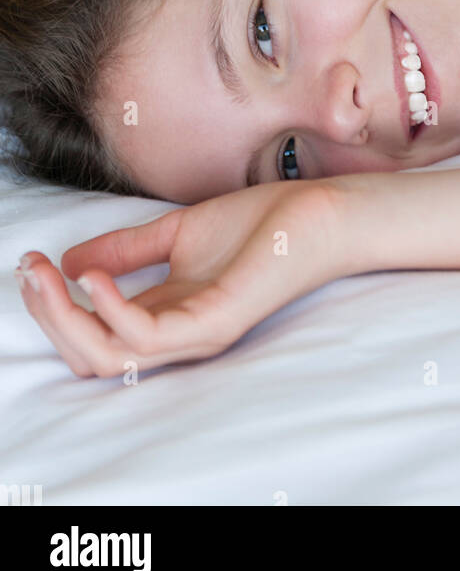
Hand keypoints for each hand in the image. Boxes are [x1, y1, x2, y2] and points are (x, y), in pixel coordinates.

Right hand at [14, 180, 345, 376]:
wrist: (318, 213)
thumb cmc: (260, 223)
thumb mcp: (176, 232)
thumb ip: (127, 249)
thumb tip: (70, 258)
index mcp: (166, 317)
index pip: (94, 336)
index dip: (54, 306)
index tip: (30, 264)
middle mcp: (178, 336)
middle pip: (92, 357)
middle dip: (49, 317)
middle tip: (27, 272)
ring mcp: (196, 333)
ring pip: (109, 357)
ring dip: (65, 318)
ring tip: (47, 275)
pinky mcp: (215, 320)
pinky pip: (148, 336)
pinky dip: (110, 309)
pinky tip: (92, 276)